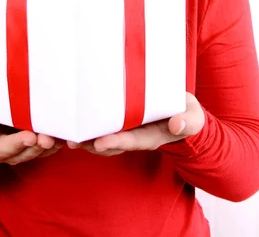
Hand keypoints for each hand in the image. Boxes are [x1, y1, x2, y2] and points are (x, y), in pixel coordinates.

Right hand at [0, 87, 63, 164]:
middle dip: (36, 147)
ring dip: (47, 147)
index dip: (17, 144)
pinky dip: (53, 143)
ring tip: (58, 138)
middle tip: (48, 139)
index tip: (30, 137)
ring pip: (34, 152)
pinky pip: (42, 146)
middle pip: (21, 153)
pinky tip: (62, 136)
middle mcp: (3, 151)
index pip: (2, 149)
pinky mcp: (29, 141)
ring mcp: (17, 147)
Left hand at [67, 92, 204, 155]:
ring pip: (102, 136)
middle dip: (91, 144)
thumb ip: (187, 121)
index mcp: (152, 136)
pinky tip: (70, 122)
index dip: (116, 142)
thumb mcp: (192, 117)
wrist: (183, 113)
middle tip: (73, 142)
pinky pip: (101, 124)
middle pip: (111, 143)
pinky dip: (86, 126)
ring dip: (84, 138)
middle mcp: (135, 135)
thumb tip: (176, 125)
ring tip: (66, 136)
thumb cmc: (186, 114)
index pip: (131, 141)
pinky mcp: (120, 119)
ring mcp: (127, 129)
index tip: (100, 143)